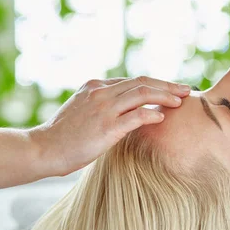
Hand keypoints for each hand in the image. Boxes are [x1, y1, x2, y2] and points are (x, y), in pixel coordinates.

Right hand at [28, 76, 190, 176]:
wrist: (43, 149)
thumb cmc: (63, 136)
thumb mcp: (82, 110)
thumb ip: (103, 105)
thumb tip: (127, 110)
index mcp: (96, 86)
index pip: (133, 80)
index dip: (156, 84)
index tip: (172, 89)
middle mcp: (101, 92)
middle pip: (142, 82)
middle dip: (167, 85)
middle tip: (187, 90)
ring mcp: (103, 109)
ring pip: (142, 94)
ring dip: (165, 95)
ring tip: (181, 101)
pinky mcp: (106, 128)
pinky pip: (135, 116)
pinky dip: (151, 114)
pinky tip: (162, 117)